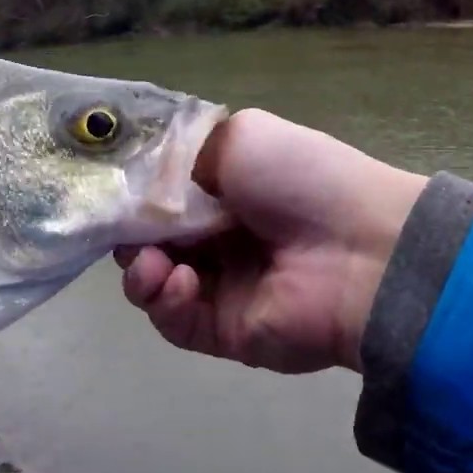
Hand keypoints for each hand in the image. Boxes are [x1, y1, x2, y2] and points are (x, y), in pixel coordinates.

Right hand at [115, 109, 427, 373]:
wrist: (360, 251)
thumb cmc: (302, 182)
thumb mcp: (240, 138)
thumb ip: (182, 158)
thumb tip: (147, 183)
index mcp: (228, 192)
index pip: (161, 199)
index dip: (133, 198)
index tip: (112, 195)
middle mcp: (220, 240)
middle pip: (147, 242)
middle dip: (129, 235)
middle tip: (127, 230)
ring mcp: (222, 290)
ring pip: (152, 286)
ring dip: (140, 271)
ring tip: (153, 262)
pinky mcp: (224, 334)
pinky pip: (174, 323)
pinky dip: (165, 301)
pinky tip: (182, 281)